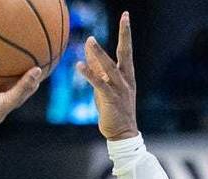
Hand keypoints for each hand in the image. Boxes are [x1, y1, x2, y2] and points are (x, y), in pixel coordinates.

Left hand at [77, 12, 139, 140]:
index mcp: (127, 75)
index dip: (126, 33)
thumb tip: (88, 52)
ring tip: (90, 40)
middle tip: (125, 17)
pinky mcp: (111, 99)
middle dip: (125, 34)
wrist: (122, 133)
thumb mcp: (105, 87)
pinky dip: (89, 74)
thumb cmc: (113, 110)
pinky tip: (79, 65)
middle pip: (125, 52)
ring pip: (110, 67)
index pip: (126, 50)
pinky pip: (99, 84)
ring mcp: (120, 89)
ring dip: (99, 53)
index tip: (126, 17)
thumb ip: (98, 69)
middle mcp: (126, 79)